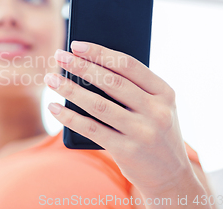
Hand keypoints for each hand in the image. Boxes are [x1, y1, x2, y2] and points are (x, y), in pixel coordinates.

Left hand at [44, 41, 198, 196]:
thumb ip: (132, 89)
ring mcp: (143, 132)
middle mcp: (157, 111)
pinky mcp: (127, 151)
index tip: (76, 44)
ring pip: (98, 104)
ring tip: (51, 78)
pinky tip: (55, 107)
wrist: (171, 176)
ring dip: (70, 89)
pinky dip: (69, 117)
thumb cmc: (154, 132)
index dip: (100, 53)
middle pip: (111, 82)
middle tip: (59, 56)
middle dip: (81, 66)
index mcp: (165, 92)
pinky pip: (91, 129)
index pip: (128, 65)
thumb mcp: (155, 108)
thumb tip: (86, 67)